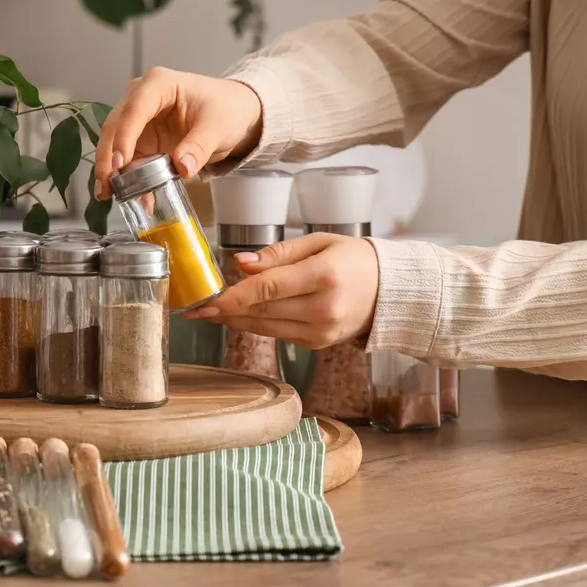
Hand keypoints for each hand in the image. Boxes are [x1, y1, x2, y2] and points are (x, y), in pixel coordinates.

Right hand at [94, 67, 263, 198]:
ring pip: (114, 144)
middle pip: (115, 127)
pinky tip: (129, 196)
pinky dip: (126, 178)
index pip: (134, 110)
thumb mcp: (217, 127)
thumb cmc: (225, 109)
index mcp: (159, 84)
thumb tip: (182, 168)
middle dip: (108, 158)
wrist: (233, 114)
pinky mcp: (141, 139)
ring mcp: (138, 119)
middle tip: (106, 186)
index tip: (120, 163)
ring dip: (109, 170)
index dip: (124, 137)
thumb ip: (199, 147)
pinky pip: (128, 160)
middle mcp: (140, 98)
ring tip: (107, 194)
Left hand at [183, 234, 379, 349]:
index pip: (267, 288)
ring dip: (235, 320)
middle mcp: (323, 308)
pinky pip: (277, 333)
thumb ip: (278, 254)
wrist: (391, 291)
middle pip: (261, 310)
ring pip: (265, 326)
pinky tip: (240, 316)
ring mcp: (321, 330)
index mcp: (324, 276)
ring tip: (210, 312)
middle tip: (195, 308)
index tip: (205, 301)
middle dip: (225, 310)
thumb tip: (242, 264)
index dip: (232, 297)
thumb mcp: (319, 243)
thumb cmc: (355, 259)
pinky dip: (257, 324)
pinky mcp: (318, 344)